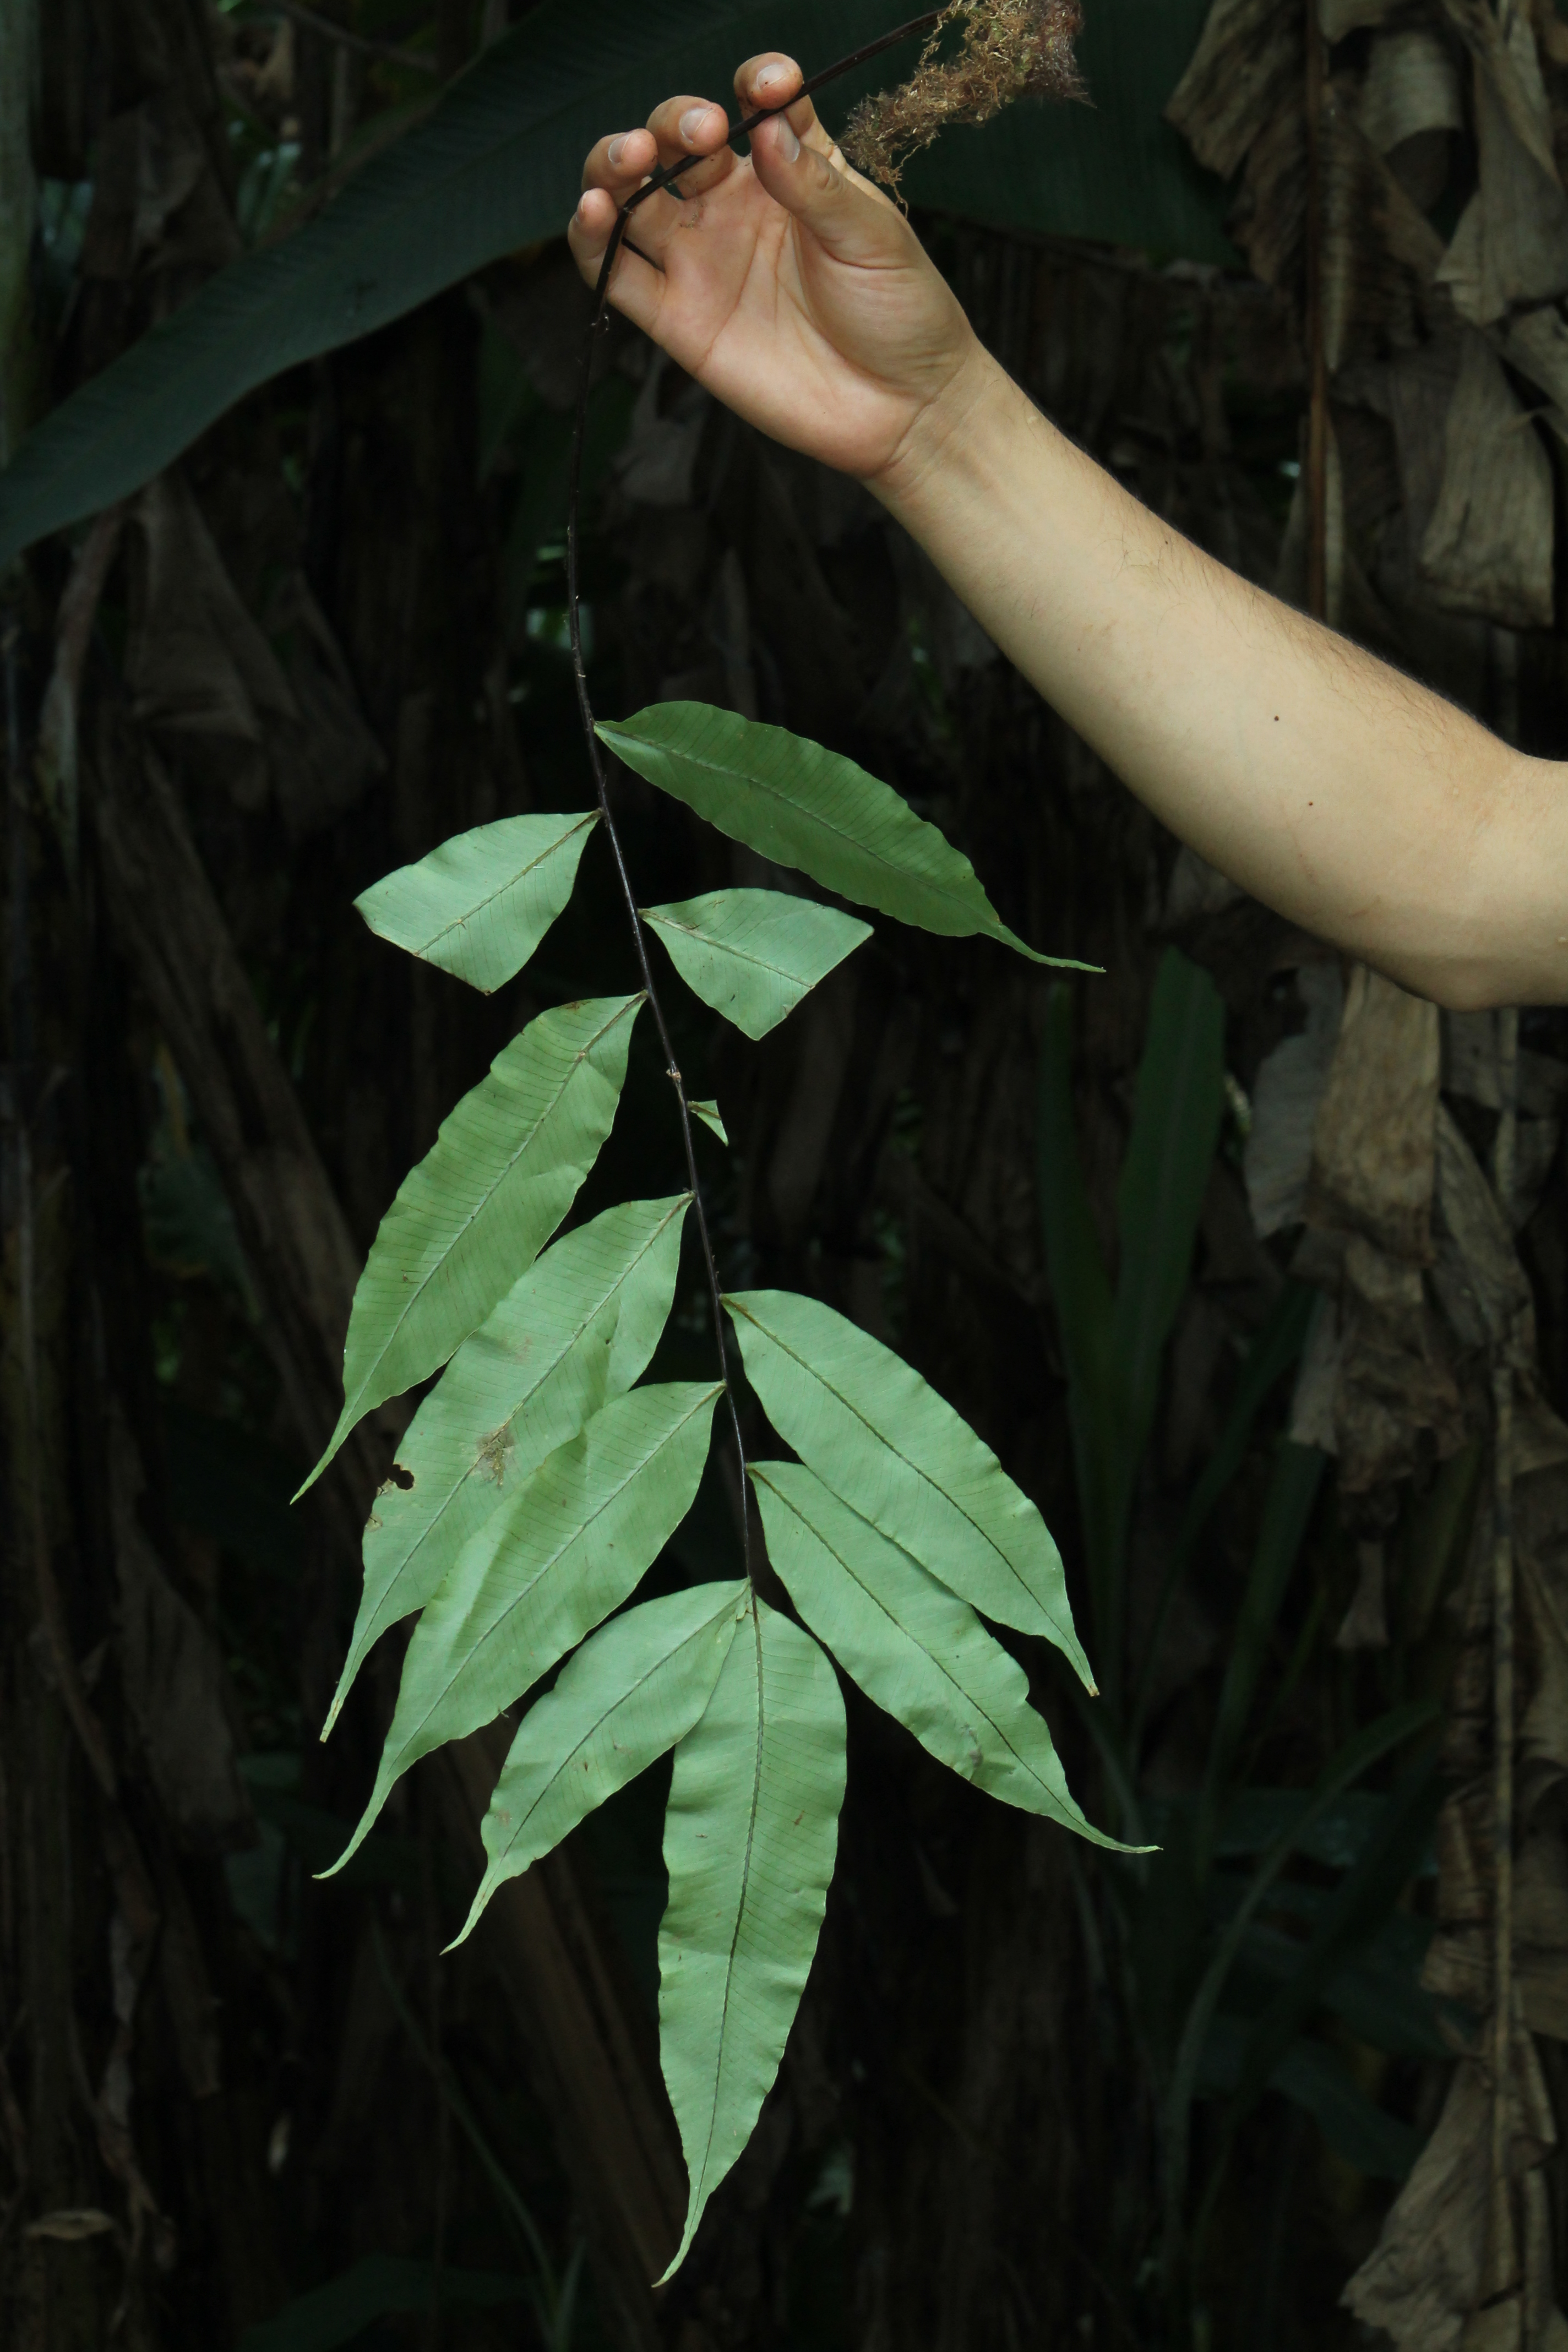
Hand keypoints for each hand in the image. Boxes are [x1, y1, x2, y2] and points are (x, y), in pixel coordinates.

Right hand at [567, 53, 985, 488]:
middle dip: (675, 122)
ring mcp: (700, 261)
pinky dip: (590, 242)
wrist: (901, 408)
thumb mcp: (871, 235)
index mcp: (789, 172)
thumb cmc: (900, 312)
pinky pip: (614, 275)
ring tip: (630, 158)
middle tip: (700, 134)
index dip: (755, 84)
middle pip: (677, 143)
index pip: (755, 107)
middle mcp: (734, 207)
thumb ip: (813, 182)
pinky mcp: (677, 319)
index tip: (769, 86)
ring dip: (615, 165)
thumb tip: (765, 125)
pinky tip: (592, 211)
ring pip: (631, 198)